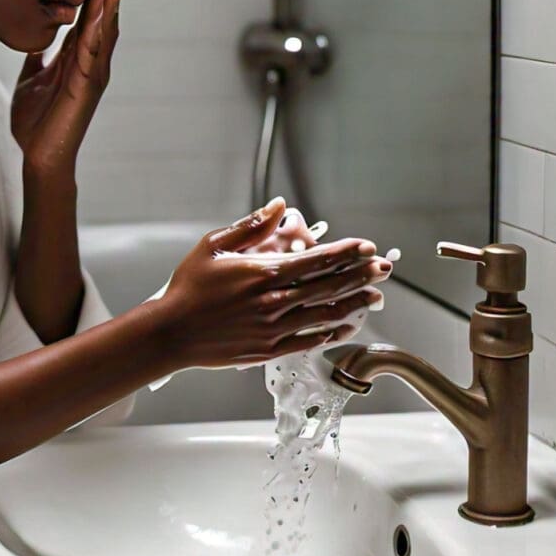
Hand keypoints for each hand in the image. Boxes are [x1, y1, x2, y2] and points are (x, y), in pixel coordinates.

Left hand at [11, 0, 119, 176]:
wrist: (40, 156)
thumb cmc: (36, 122)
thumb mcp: (30, 79)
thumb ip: (37, 57)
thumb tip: (35, 37)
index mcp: (75, 55)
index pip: (85, 10)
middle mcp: (89, 59)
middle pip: (100, 10)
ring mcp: (92, 72)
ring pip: (104, 25)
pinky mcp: (89, 86)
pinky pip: (98, 50)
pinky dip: (104, 26)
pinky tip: (109, 5)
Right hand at [152, 197, 391, 368]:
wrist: (171, 332)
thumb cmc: (188, 286)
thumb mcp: (213, 246)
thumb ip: (250, 227)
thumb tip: (278, 206)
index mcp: (263, 273)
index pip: (316, 260)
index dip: (345, 253)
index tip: (366, 246)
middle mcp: (274, 301)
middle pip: (328, 286)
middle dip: (360, 275)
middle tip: (383, 268)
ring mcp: (274, 328)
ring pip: (324, 314)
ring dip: (354, 304)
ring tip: (375, 296)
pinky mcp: (268, 349)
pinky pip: (309, 340)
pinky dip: (331, 332)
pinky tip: (345, 325)